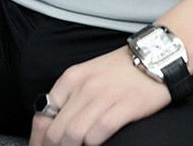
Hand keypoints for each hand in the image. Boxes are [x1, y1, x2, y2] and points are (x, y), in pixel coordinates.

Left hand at [28, 45, 170, 145]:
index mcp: (72, 77)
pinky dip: (93, 145)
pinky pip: (98, 134)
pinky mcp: (124, 106)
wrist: (154, 55)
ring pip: (73, 135)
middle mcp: (84, 86)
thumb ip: (71, 96)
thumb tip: (52, 124)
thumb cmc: (122, 69)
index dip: (38, 140)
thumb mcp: (89, 74)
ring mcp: (104, 96)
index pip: (43, 114)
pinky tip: (95, 145)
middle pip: (56, 130)